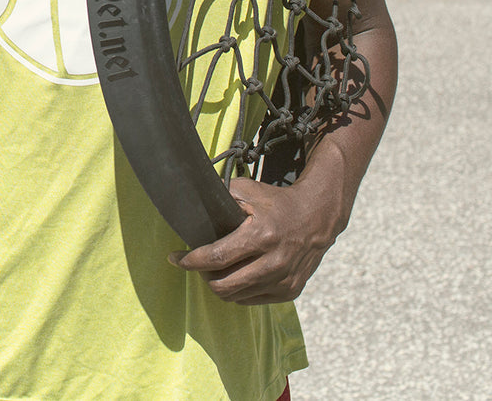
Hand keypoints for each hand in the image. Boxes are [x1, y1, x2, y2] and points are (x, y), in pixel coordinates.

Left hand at [167, 174, 343, 304]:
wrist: (318, 217)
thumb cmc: (277, 202)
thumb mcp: (248, 191)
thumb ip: (220, 196)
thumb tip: (189, 200)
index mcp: (261, 236)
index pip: (216, 257)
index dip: (190, 260)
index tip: (174, 257)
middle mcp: (273, 262)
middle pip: (222, 285)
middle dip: (201, 276)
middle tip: (195, 264)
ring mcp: (283, 280)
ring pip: (235, 297)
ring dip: (218, 284)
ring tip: (213, 269)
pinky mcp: (290, 291)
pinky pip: (251, 300)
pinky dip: (238, 291)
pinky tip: (234, 275)